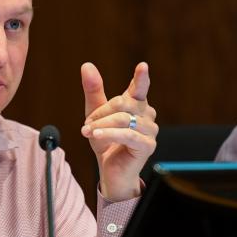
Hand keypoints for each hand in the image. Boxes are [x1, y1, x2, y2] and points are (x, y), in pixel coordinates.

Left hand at [80, 61, 157, 200]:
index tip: (142, 66)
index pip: (139, 88)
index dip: (141, 77)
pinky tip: (96, 136)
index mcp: (136, 104)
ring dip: (101, 125)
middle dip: (101, 113)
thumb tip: (87, 65)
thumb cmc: (106, 141)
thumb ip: (94, 90)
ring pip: (123, 119)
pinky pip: (127, 134)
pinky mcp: (147, 145)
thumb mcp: (95, 114)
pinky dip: (109, 134)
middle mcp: (146, 114)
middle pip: (122, 103)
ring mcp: (150, 130)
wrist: (111, 170)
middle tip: (86, 125)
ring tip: (88, 132)